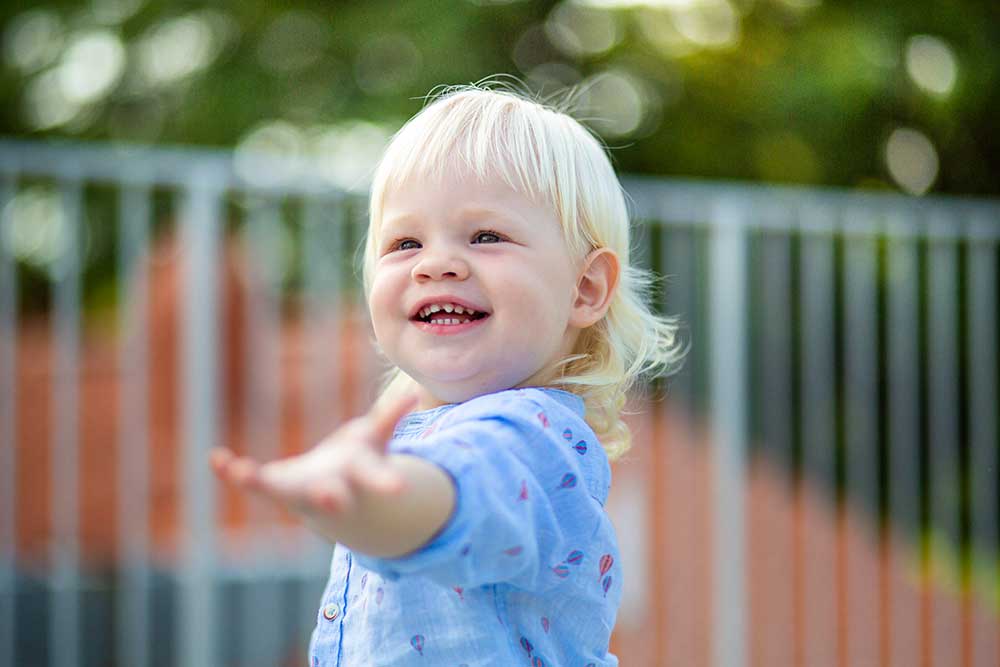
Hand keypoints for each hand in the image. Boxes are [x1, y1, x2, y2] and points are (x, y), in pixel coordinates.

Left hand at [210, 391, 419, 532]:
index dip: (385, 483)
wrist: (329, 498)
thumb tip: (413, 395)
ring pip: (279, 491)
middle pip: (331, 498)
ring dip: (259, 482)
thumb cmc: (355, 465)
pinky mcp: (273, 486)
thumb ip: (389, 419)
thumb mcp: (373, 442)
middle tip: (330, 498)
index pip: (374, 480)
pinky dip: (232, 471)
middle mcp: (328, 491)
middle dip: (331, 499)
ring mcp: (298, 492)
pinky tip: (217, 459)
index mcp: (357, 478)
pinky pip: (251, 480)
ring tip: (241, 472)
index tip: (399, 488)